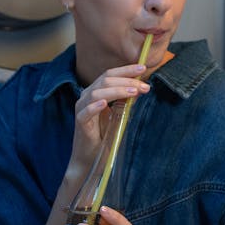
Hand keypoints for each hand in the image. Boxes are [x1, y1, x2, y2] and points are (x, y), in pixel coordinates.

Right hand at [67, 64, 150, 179]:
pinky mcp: (80, 123)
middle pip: (106, 80)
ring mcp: (82, 108)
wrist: (92, 157)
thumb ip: (125, 101)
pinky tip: (105, 104)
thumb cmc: (105, 135)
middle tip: (144, 86)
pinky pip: (86, 112)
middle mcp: (87, 96)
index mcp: (97, 91)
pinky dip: (95, 106)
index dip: (126, 70)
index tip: (143, 68)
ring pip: (97, 93)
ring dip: (117, 91)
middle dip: (127, 81)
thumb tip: (141, 88)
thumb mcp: (118, 114)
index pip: (110, 74)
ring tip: (133, 92)